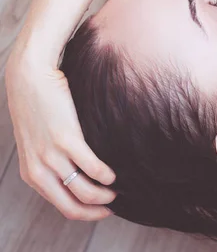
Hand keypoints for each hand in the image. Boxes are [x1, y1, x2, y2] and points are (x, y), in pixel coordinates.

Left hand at [5, 54, 116, 220]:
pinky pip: (92, 167)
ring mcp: (52, 156)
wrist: (30, 76)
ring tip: (116, 188)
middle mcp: (39, 170)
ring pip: (85, 191)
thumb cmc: (37, 102)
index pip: (60, 205)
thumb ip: (49, 157)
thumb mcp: (36, 139)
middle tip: (112, 207)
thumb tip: (74, 168)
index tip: (100, 207)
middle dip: (94, 212)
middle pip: (71, 206)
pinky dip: (106, 175)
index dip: (83, 212)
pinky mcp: (66, 139)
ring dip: (104, 195)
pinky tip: (114, 173)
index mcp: (31, 173)